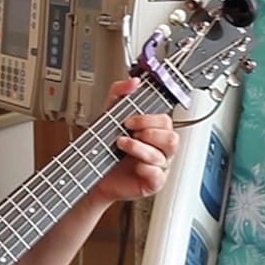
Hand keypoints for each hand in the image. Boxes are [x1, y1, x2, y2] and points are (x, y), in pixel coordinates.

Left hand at [93, 78, 177, 203]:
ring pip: (164, 154)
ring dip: (140, 147)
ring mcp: (159, 166)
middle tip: (128, 132)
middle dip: (147, 132)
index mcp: (154, 132)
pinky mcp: (153, 182)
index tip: (130, 119)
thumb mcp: (109, 114)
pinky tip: (133, 165)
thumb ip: (119, 93)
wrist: (91, 172)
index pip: (166, 120)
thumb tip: (133, 82)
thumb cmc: (105, 147)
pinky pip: (158, 175)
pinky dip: (144, 168)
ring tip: (123, 145)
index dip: (149, 119)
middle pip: (172, 137)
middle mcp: (159, 148)